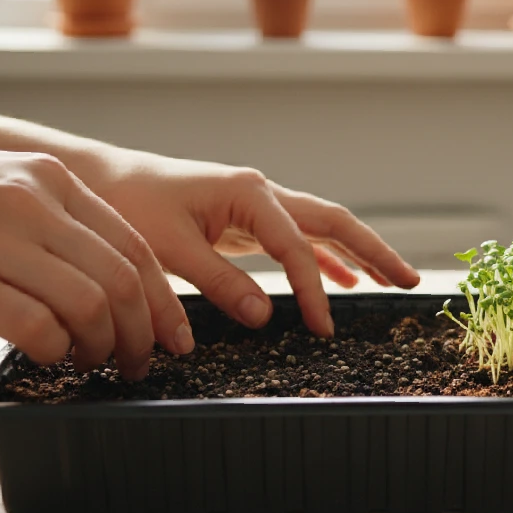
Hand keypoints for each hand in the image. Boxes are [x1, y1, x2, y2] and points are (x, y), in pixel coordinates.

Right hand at [0, 139, 190, 378]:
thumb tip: (105, 281)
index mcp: (49, 179)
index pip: (136, 246)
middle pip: (122, 280)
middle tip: (140, 362)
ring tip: (92, 362)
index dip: (164, 300)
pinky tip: (49, 356)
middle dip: (143, 333)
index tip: (175, 333)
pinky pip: (37, 327)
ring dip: (103, 347)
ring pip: (90, 306)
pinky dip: (55, 350)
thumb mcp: (0, 185)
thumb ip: (54, 221)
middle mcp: (31, 204)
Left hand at [84, 150, 420, 336]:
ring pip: (322, 229)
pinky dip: (325, 259)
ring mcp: (258, 205)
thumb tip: (264, 318)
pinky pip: (299, 240)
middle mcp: (262, 193)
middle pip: (334, 222)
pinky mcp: (247, 220)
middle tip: (411, 281)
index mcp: (249, 193)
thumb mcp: (171, 249)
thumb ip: (220, 282)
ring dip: (360, 253)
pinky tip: (347, 280)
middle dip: (375, 251)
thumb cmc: (129, 206)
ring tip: (396, 279)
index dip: (314, 292)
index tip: (323, 330)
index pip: (298, 247)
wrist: (101, 182)